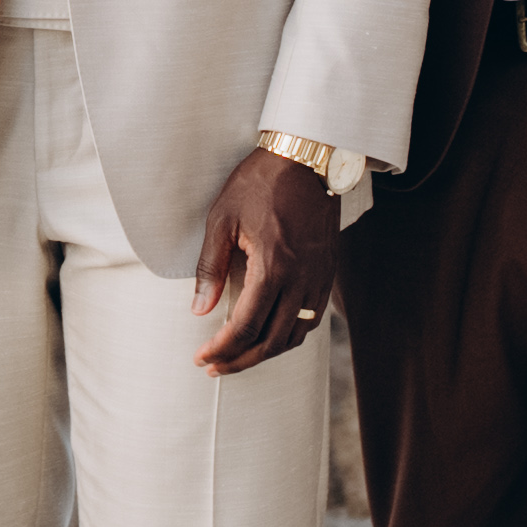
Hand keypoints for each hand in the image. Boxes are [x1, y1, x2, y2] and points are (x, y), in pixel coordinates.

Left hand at [188, 147, 343, 372]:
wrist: (308, 159)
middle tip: (214, 368)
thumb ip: (210, 267)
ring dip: (266, 353)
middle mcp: (300, 281)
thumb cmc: (260, 183)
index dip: (221, 349)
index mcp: (272, 268)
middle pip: (271, 341)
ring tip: (238, 357)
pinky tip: (270, 335)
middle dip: (240, 361)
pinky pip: (311, 319)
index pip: (245, 327)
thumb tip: (199, 309)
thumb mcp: (222, 219)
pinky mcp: (327, 274)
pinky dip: (289, 336)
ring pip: (294, 335)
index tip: (201, 358)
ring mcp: (318, 279)